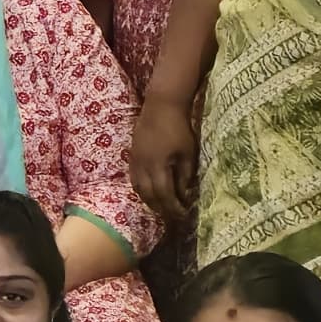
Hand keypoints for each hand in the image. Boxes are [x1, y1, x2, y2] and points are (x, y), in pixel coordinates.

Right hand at [131, 94, 199, 227]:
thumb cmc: (179, 128)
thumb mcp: (188, 153)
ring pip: (138, 189)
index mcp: (158, 166)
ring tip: (161, 207)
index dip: (173, 208)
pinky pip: (134, 179)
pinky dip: (142, 190)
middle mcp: (143, 166)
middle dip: (161, 208)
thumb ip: (185, 175)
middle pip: (149, 195)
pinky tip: (150, 191)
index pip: (164, 195)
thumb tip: (185, 194)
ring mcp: (135, 161)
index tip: (183, 215)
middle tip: (172, 215)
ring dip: (149, 201)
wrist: (161, 105)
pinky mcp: (132, 156)